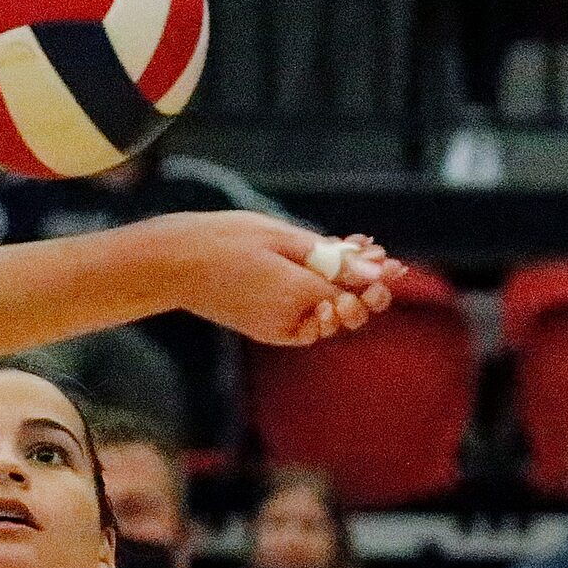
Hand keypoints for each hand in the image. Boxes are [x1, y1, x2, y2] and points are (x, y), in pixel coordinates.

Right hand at [157, 214, 403, 348]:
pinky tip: (327, 262)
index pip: (353, 295)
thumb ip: (329, 257)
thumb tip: (373, 270)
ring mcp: (274, 329)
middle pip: (343, 313)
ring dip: (344, 290)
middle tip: (379, 260)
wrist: (174, 263)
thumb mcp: (283, 239)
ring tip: (355, 251)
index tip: (394, 264)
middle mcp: (288, 321)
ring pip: (325, 317)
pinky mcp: (263, 328)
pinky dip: (319, 296)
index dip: (377, 281)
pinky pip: (303, 317)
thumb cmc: (226, 241)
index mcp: (296, 296)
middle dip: (364, 290)